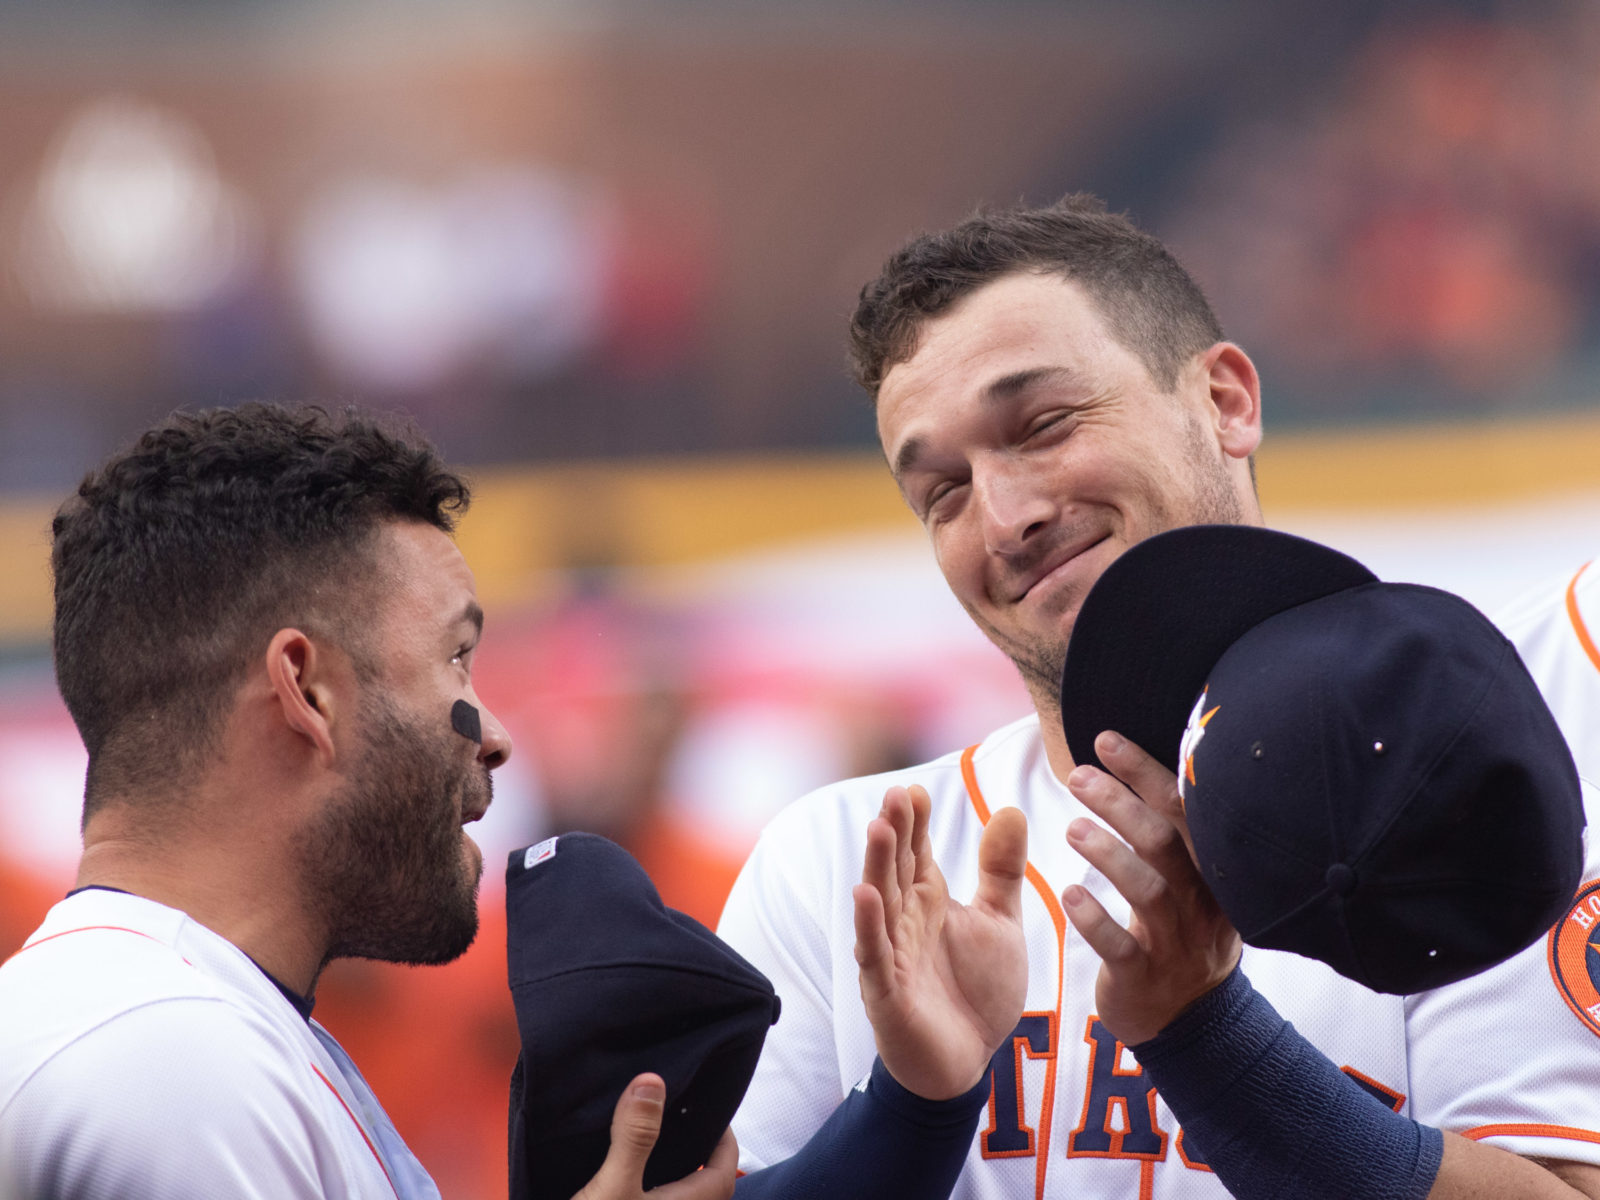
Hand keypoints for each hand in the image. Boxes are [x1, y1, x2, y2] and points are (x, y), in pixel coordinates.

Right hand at [573, 1073, 736, 1199]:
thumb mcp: (613, 1185)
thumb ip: (634, 1137)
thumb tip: (652, 1081)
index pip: (725, 1172)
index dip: (725, 1141)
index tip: (713, 1111)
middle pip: (702, 1182)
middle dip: (697, 1150)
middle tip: (677, 1114)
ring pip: (673, 1193)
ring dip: (668, 1167)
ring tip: (648, 1132)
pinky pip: (649, 1197)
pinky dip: (643, 1180)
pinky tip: (614, 1166)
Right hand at [852, 784, 1027, 1099]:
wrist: (968, 1064)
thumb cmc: (976, 990)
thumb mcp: (999, 922)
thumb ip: (1001, 870)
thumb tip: (1010, 808)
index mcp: (928, 901)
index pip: (916, 852)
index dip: (915, 822)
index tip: (915, 789)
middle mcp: (904, 921)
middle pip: (895, 868)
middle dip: (894, 832)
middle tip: (896, 795)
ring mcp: (891, 955)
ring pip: (880, 902)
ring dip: (876, 866)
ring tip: (878, 828)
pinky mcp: (886, 992)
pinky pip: (874, 954)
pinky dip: (869, 925)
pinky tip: (864, 895)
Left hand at [1062, 731, 1240, 1045]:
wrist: (1193, 1020)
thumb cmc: (1180, 929)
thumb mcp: (1190, 880)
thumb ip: (1168, 830)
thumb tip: (1129, 761)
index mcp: (1211, 869)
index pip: (1183, 809)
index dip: (1144, 771)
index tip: (1104, 739)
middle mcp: (1200, 901)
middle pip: (1165, 843)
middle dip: (1122, 804)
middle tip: (1078, 776)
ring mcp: (1175, 941)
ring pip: (1148, 892)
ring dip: (1109, 855)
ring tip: (1072, 829)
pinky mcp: (1145, 977)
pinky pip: (1121, 947)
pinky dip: (1095, 919)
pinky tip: (1070, 894)